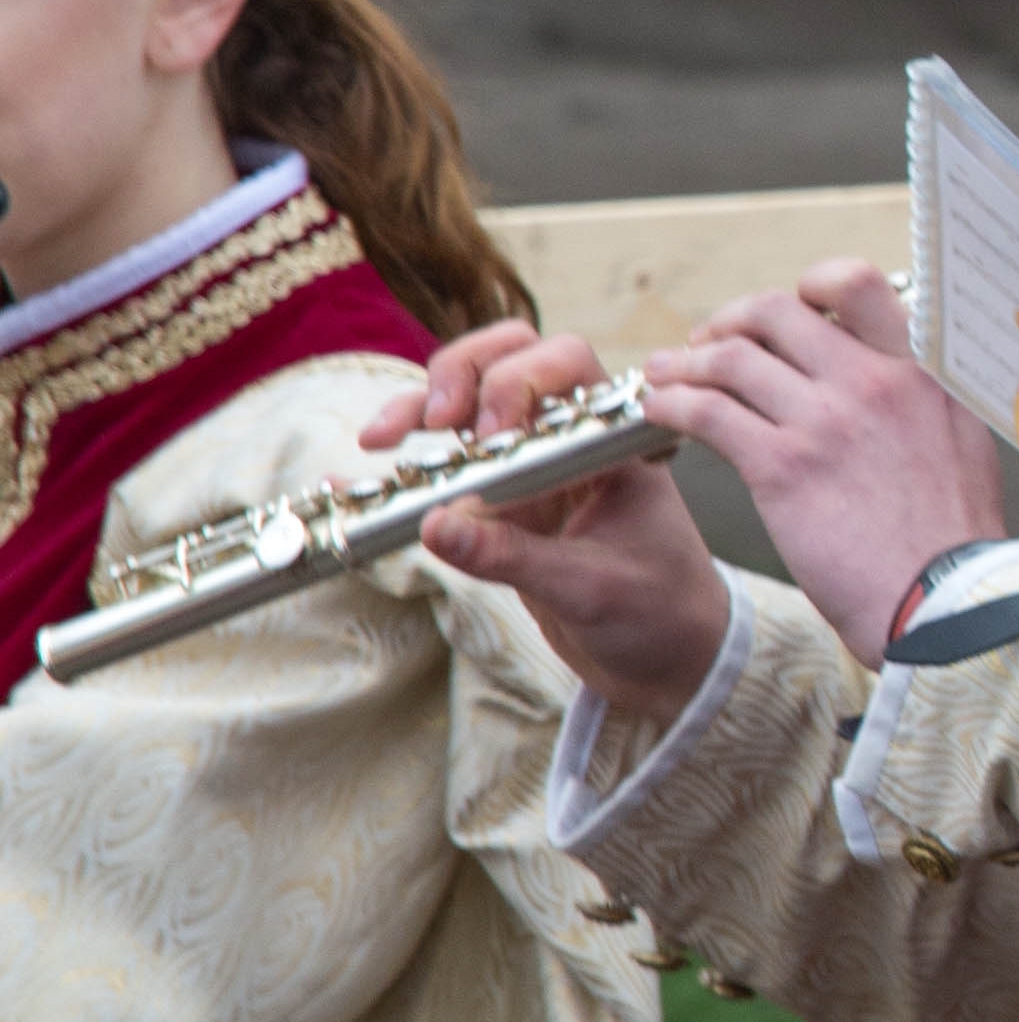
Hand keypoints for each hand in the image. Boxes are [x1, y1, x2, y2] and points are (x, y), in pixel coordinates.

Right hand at [386, 323, 737, 727]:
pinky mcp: (502, 503)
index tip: (487, 437)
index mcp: (614, 441)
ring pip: (470, 405)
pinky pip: (447, 470)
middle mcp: (572, 440)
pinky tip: (347, 475)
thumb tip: (434, 526)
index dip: (517, 381)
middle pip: (510, 360)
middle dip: (462, 373)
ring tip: (379, 439)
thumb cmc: (659, 614)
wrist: (668, 660)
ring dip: (421, 408)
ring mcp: (534, 467)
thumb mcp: (590, 589)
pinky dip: (403, 466)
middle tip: (435, 422)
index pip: (567, 363)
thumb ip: (514, 557)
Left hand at [640, 263, 1013, 661]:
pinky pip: (705, 411)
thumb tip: (904, 385)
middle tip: (714, 345)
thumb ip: (925, 403)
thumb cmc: (956, 541)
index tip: (790, 317)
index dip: (808, 290)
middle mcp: (870, 381)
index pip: (856, 285)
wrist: (947, 599)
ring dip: (687, 362)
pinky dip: (671, 403)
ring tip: (668, 376)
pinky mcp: (782, 466)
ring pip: (730, 356)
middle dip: (731, 322)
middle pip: (776, 311)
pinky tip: (661, 411)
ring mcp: (824, 420)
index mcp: (920, 371)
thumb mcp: (962, 444)